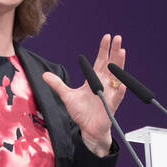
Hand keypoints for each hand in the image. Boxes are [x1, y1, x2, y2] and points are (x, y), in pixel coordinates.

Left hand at [42, 33, 126, 155]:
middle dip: (114, 51)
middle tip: (118, 38)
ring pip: (117, 76)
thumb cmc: (81, 113)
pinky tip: (121, 84)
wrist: (87, 129)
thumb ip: (58, 85)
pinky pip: (117, 97)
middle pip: (111, 64)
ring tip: (122, 52)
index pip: (101, 61)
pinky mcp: (111, 105)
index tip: (107, 37)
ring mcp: (110, 93)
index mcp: (95, 80)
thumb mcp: (67, 96)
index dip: (104, 49)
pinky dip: (120, 91)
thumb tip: (44, 75)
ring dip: (120, 65)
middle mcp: (104, 84)